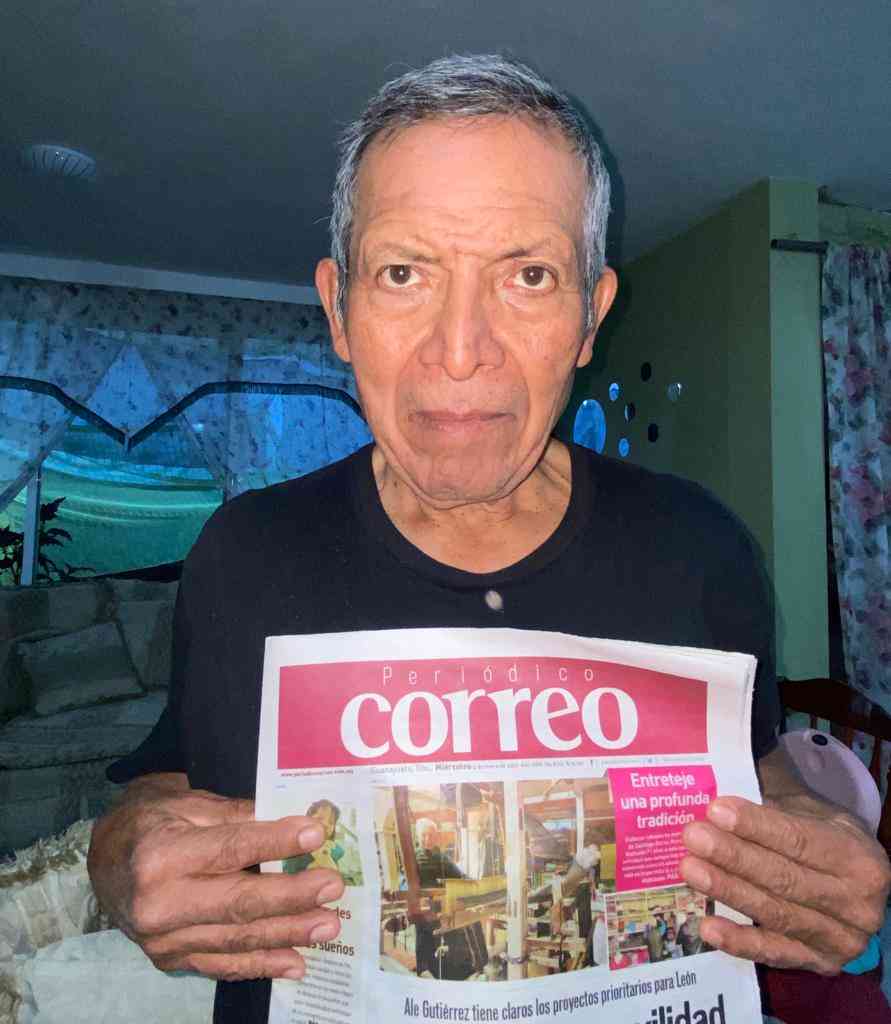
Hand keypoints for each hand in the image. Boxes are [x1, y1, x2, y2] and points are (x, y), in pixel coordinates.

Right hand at [87, 773, 344, 980]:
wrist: (108, 860)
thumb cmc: (155, 821)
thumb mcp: (190, 804)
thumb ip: (238, 815)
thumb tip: (297, 821)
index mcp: (160, 855)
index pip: (228, 849)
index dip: (275, 842)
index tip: (315, 834)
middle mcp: (157, 903)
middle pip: (237, 902)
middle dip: (291, 896)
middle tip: (332, 888)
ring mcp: (162, 940)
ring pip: (235, 939)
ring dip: (287, 934)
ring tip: (328, 925)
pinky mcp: (170, 961)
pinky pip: (222, 966)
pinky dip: (261, 966)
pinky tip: (297, 962)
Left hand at [680, 781, 890, 973]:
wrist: (860, 884)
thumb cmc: (826, 836)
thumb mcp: (813, 811)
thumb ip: (775, 805)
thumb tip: (722, 801)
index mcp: (858, 857)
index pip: (799, 840)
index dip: (756, 826)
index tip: (715, 810)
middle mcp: (857, 904)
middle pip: (785, 878)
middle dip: (733, 856)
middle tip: (693, 837)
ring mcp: (841, 939)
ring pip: (776, 914)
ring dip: (728, 892)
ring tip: (690, 870)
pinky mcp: (821, 963)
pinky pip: (774, 953)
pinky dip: (739, 941)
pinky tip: (708, 927)